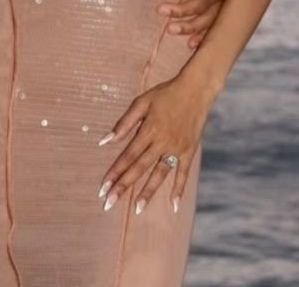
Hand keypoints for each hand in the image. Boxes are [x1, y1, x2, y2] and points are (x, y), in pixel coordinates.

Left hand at [96, 76, 216, 216]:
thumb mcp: (141, 102)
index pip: (127, 156)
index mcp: (148, 130)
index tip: (103, 188)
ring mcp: (177, 148)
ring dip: (147, 192)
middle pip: (139, 168)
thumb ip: (124, 123)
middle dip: (123, 187)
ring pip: (159, 174)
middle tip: (109, 204)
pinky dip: (178, 189)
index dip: (114, 172)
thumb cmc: (165, 93)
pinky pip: (183, 173)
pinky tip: (174, 205)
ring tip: (137, 210)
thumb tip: (104, 141)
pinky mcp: (189, 151)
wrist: (196, 89)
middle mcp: (162, 142)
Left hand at [158, 0, 230, 48]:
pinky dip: (202, 37)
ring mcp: (221, 5)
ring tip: (170, 29)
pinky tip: (190, 45)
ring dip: (189, 26)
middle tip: (160, 9)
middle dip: (182, 8)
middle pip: (204, 3)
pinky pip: (211, 30)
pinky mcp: (217, 16)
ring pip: (208, 20)